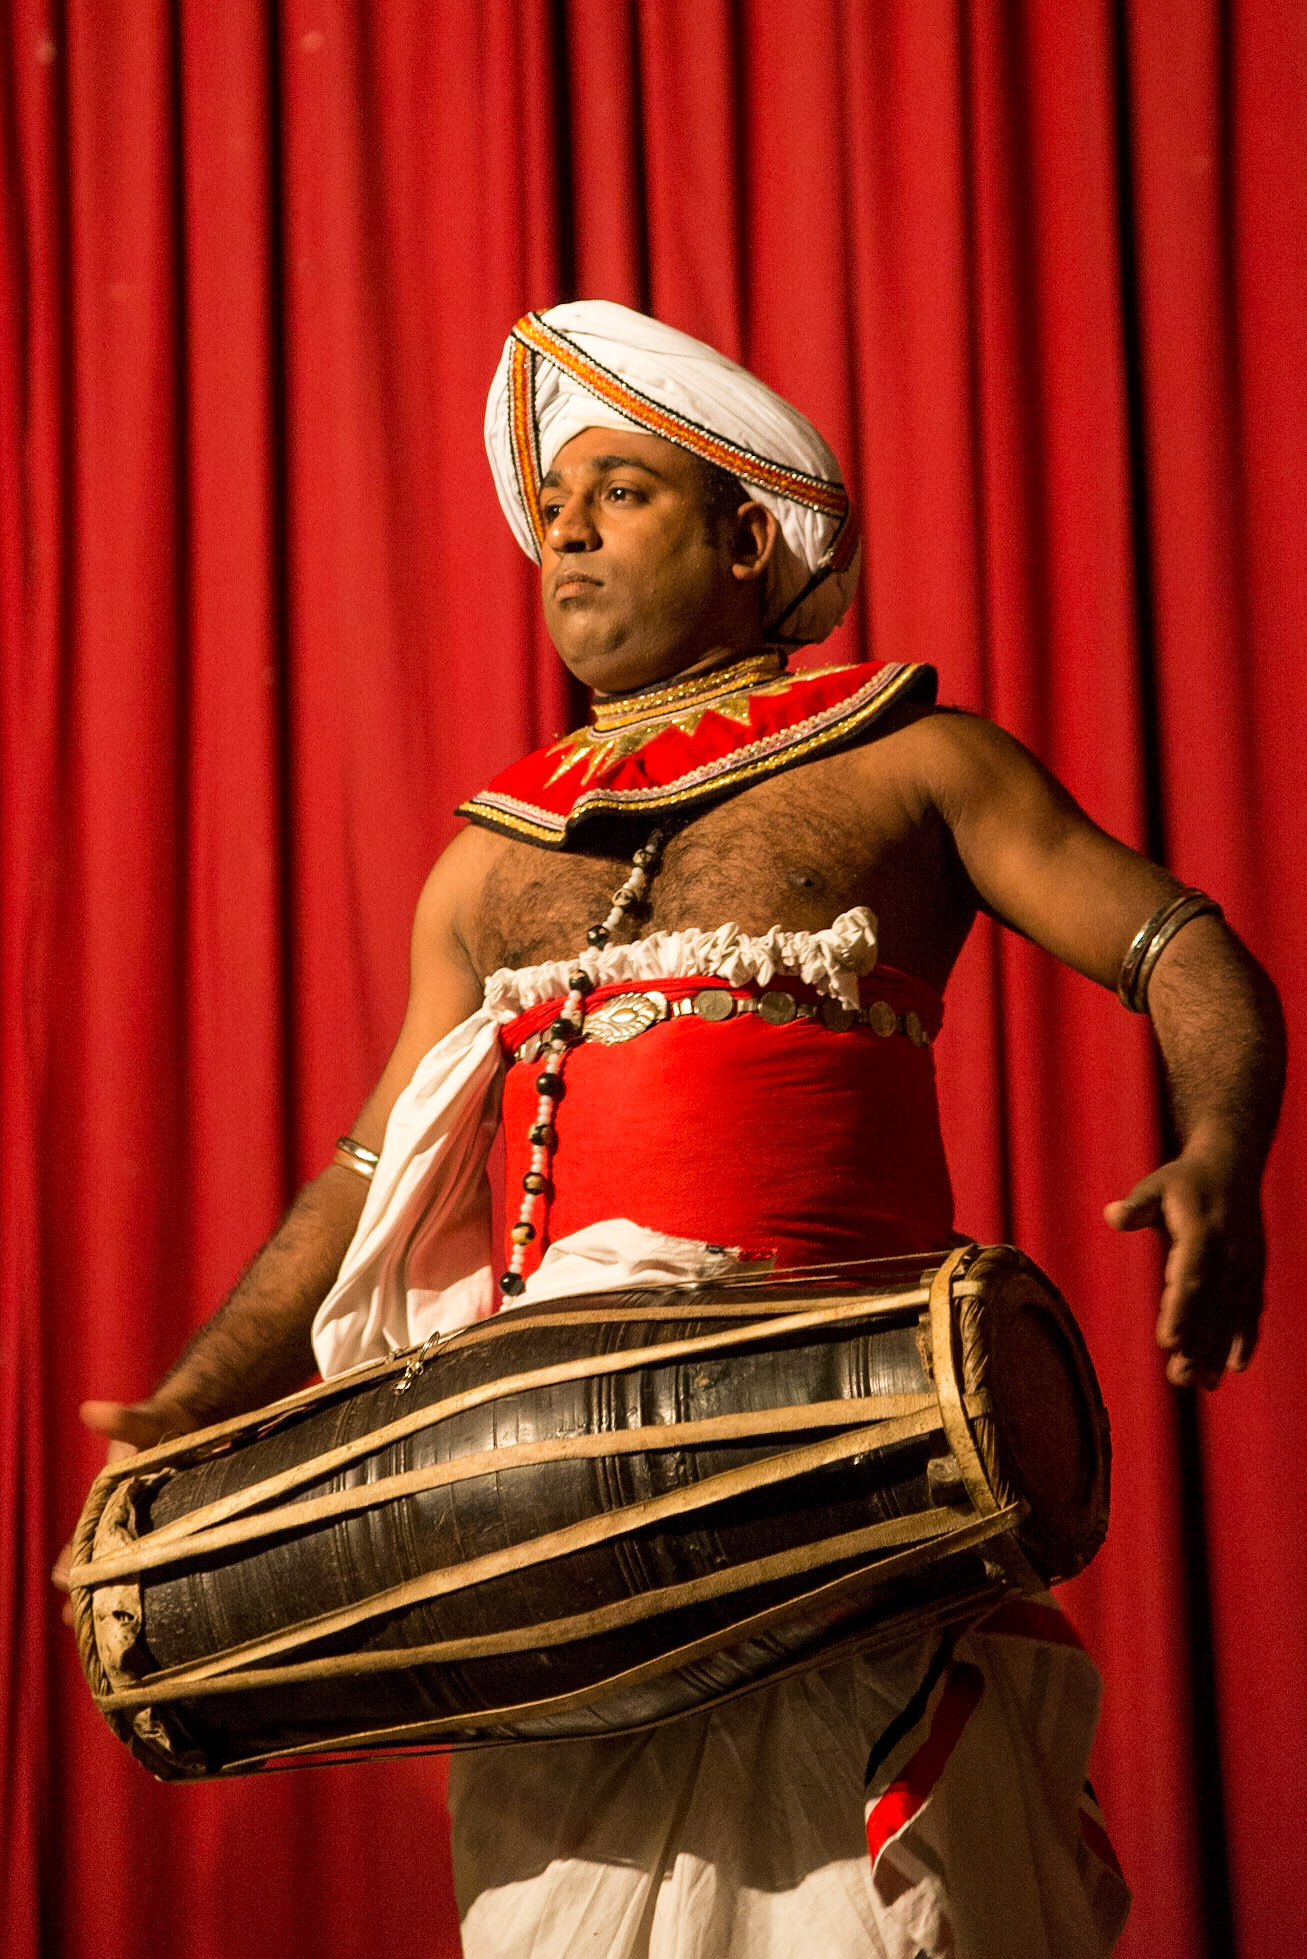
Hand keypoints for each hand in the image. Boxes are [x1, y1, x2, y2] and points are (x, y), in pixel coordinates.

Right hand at [52, 1396, 200, 1624]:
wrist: (196, 1420)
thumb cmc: (163, 1423)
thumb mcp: (145, 1422)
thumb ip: (124, 1422)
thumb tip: (92, 1411)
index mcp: (104, 1503)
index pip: (80, 1541)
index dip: (71, 1564)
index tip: (63, 1581)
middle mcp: (117, 1523)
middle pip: (97, 1568)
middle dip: (88, 1594)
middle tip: (79, 1621)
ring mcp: (143, 1534)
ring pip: (123, 1577)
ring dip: (115, 1601)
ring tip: (106, 1636)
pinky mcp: (172, 1540)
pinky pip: (158, 1572)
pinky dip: (156, 1594)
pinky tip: (163, 1626)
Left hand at [1105, 1143, 1264, 1389]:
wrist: (1233, 1167)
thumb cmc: (1184, 1181)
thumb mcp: (1156, 1185)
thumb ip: (1137, 1205)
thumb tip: (1112, 1216)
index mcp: (1202, 1232)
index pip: (1190, 1277)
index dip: (1181, 1310)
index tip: (1168, 1340)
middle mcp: (1229, 1252)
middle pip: (1212, 1306)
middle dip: (1198, 1343)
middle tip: (1180, 1378)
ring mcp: (1245, 1265)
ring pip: (1232, 1314)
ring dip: (1218, 1349)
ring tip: (1202, 1384)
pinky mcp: (1254, 1273)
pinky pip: (1251, 1310)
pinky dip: (1245, 1338)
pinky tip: (1235, 1367)